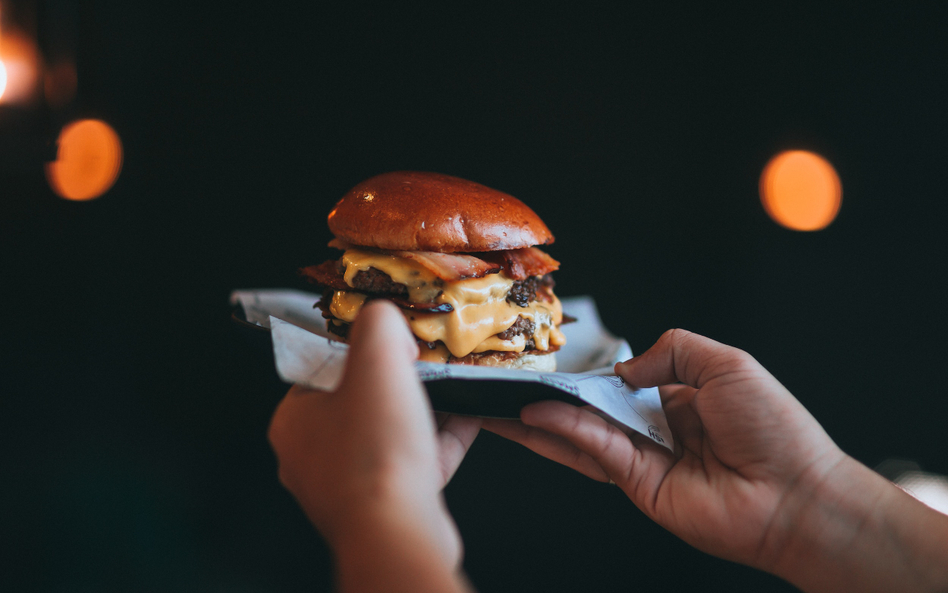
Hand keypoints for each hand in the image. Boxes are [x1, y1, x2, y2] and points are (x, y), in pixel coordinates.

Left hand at [268, 300, 480, 572]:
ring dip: (426, 411)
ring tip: (455, 387)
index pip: (325, 370)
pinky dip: (440, 441)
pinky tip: (469, 418)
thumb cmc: (377, 451)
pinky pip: (414, 463)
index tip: (396, 344)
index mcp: (294, 421)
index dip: (364, 352)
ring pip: (391, 434)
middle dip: (401, 382)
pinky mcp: (384, 507)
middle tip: (429, 365)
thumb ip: (378, 322)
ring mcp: (347, 486)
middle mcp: (312, 457)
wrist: (397, 532)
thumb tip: (386, 321)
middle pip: (362, 401)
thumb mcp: (377, 358)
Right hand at [483, 328, 843, 568]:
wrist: (798, 495)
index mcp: (680, 398)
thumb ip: (671, 351)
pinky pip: (593, 450)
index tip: (550, 359)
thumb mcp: (726, 363)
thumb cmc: (777, 430)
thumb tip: (623, 367)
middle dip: (549, 395)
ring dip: (538, 417)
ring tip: (498, 400)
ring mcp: (644, 459)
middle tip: (508, 380)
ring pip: (580, 432)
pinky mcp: (638, 485)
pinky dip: (562, 430)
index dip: (586, 371)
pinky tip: (536, 412)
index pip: (619, 381)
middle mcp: (656, 430)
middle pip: (591, 408)